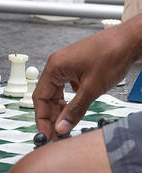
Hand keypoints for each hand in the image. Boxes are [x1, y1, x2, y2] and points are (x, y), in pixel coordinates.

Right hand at [33, 14, 141, 139]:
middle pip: (46, 96)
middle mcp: (58, 65)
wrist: (133, 39)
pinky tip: (73, 108)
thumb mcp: (92, 88)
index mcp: (55, 66)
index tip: (47, 133)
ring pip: (56, 93)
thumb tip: (62, 126)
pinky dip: (68, 100)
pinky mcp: (77, 67)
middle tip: (56, 133)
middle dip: (51, 116)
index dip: (42, 119)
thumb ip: (74, 110)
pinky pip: (66, 87)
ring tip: (64, 124)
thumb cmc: (114, 53)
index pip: (40, 98)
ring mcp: (67, 65)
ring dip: (59, 109)